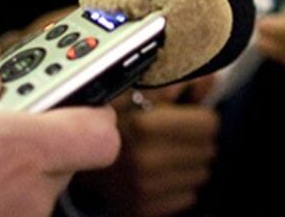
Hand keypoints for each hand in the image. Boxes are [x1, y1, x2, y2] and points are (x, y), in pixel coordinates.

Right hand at [90, 77, 219, 216]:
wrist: (75, 161)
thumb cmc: (112, 122)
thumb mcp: (139, 91)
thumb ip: (178, 81)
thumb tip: (209, 80)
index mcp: (144, 125)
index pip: (209, 124)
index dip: (200, 116)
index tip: (188, 116)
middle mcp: (145, 160)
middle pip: (208, 149)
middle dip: (196, 140)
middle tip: (174, 135)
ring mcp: (144, 189)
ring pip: (200, 174)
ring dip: (188, 164)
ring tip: (166, 153)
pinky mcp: (143, 209)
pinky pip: (187, 197)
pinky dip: (178, 186)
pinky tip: (160, 174)